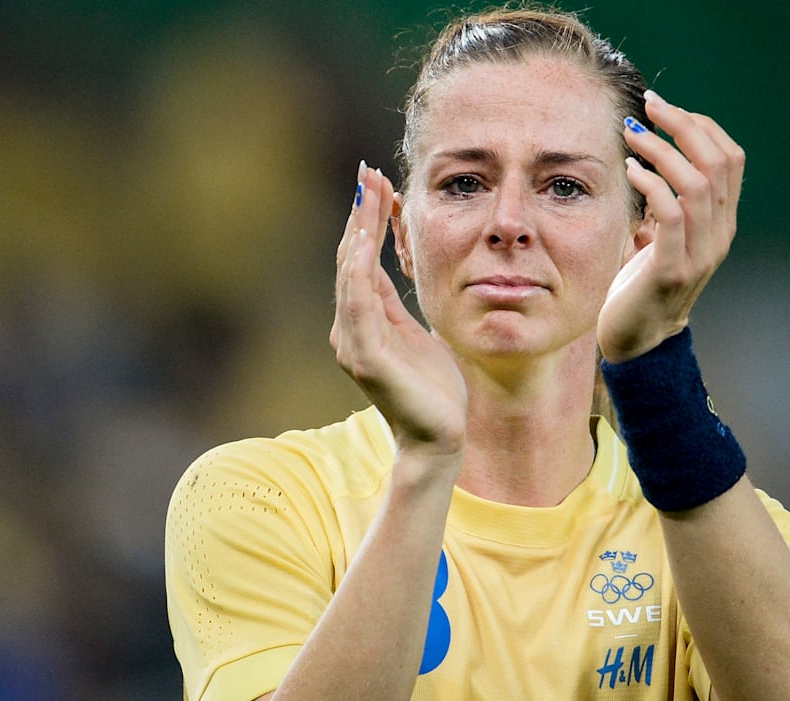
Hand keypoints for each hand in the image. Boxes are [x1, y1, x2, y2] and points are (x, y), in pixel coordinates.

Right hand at [331, 163, 467, 461]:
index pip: (359, 261)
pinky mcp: (367, 359)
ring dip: (358, 232)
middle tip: (368, 173)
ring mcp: (353, 345)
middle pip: (349, 260)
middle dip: (360, 215)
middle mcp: (348, 330)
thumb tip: (387, 265)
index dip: (366, 221)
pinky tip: (365, 242)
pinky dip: (359, 271)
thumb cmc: (434, 388)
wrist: (440, 438)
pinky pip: (359, 305)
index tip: (376, 181)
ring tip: (368, 195)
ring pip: (350, 276)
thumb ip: (395, 303)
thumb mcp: (416, 332)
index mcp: (362, 322)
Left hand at [597, 90, 744, 362]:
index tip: (665, 109)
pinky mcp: (670, 270)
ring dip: (661, 150)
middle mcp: (719, 235)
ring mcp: (699, 254)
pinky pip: (670, 215)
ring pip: (696, 183)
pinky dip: (650, 184)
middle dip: (682, 125)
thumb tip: (653, 155)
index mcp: (721, 222)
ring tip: (631, 136)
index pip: (730, 159)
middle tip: (648, 107)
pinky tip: (629, 171)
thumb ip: (668, 203)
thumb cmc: (641, 284)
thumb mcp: (662, 237)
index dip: (701, 126)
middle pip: (717, 162)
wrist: (639, 343)